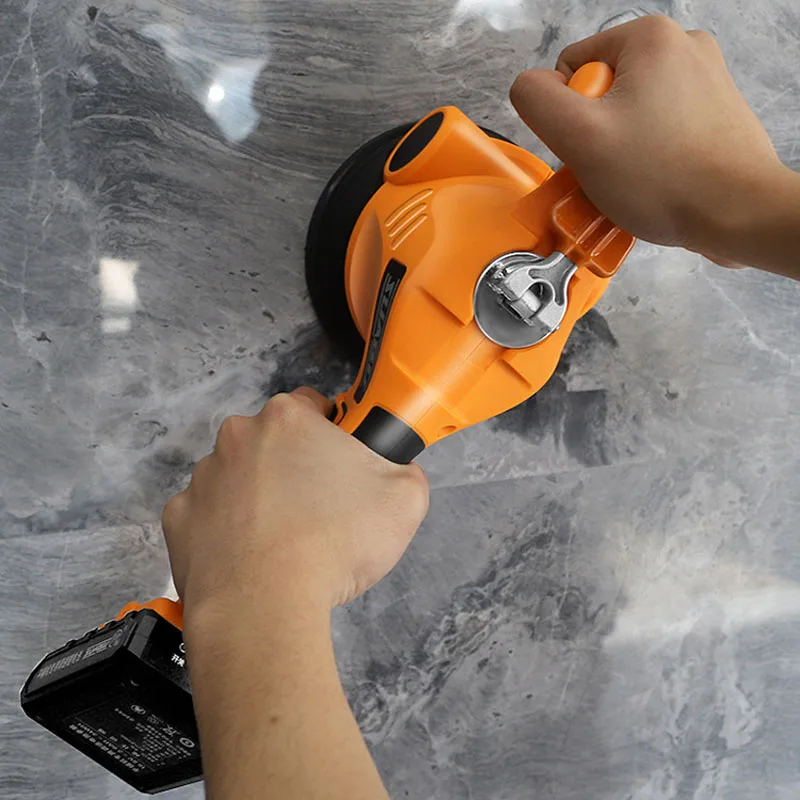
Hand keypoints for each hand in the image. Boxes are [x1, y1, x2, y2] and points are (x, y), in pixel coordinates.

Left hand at [162, 388, 428, 612]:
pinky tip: (251, 557)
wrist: (264, 606)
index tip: (341, 464)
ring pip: (238, 478)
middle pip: (272, 442)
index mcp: (287, 419)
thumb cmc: (334, 544)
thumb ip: (404, 470)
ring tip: (285, 541)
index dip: (332, 432)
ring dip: (258, 498)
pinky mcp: (178, 520)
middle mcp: (237, 437)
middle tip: (319, 509)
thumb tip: (396, 472)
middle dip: (293, 466)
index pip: (312, 405)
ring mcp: (202, 478)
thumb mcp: (405, 499)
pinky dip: (226, 532)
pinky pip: (208, 517)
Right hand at [510, 15, 786, 259]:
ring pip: (629, 116)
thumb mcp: (578, 136)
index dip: (570, 116)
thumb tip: (530, 88)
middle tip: (613, 168)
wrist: (739, 213)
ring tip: (636, 180)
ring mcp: (705, 81)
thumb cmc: (664, 176)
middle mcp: (683, 48)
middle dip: (596, 136)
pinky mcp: (716, 115)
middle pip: (601, 93)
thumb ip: (537, 101)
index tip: (596, 145)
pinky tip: (656, 183)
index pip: (571, 69)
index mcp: (650, 38)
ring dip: (619, 151)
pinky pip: (659, 132)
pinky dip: (649, 158)